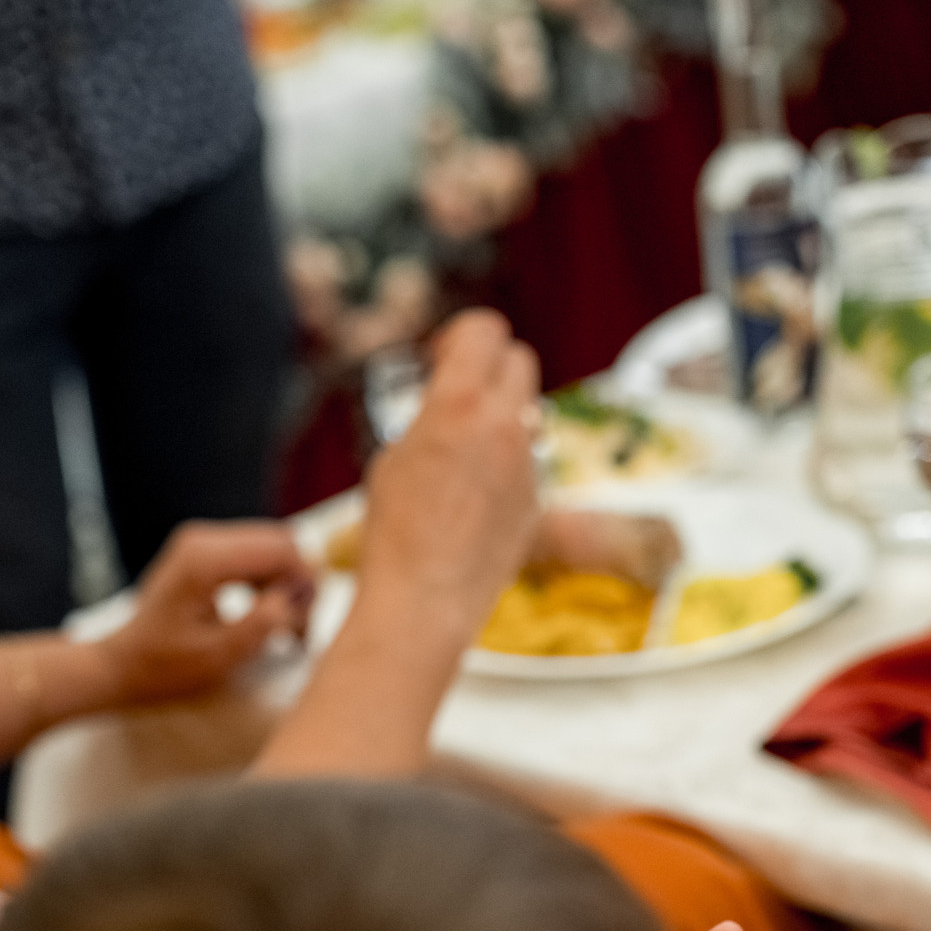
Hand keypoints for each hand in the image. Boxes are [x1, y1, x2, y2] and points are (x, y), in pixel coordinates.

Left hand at [97, 522, 314, 707]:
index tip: (304, 621)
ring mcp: (202, 540)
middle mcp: (203, 538)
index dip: (304, 582)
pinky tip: (265, 610)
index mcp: (205, 560)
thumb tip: (291, 598)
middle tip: (299, 625)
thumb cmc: (166, 666)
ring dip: (285, 579)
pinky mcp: (203, 549)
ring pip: (270, 544)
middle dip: (298, 579)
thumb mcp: (219, 656)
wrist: (124, 662)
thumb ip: (261, 624)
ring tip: (285, 623)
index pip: (279, 549)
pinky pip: (253, 552)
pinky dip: (268, 578)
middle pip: (279, 539)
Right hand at [357, 309, 540, 633]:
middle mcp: (503, 425)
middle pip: (519, 359)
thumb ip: (428, 417)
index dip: (461, 337)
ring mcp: (528, 462)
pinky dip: (507, 461)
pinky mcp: (537, 497)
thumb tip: (444, 406)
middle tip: (459, 393)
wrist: (425, 601)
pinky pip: (529, 458)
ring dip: (502, 415)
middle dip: (490, 367)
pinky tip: (474, 495)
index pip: (485, 329)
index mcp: (458, 404)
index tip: (441, 358)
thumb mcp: (392, 457)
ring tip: (465, 448)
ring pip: (529, 410)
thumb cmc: (394, 535)